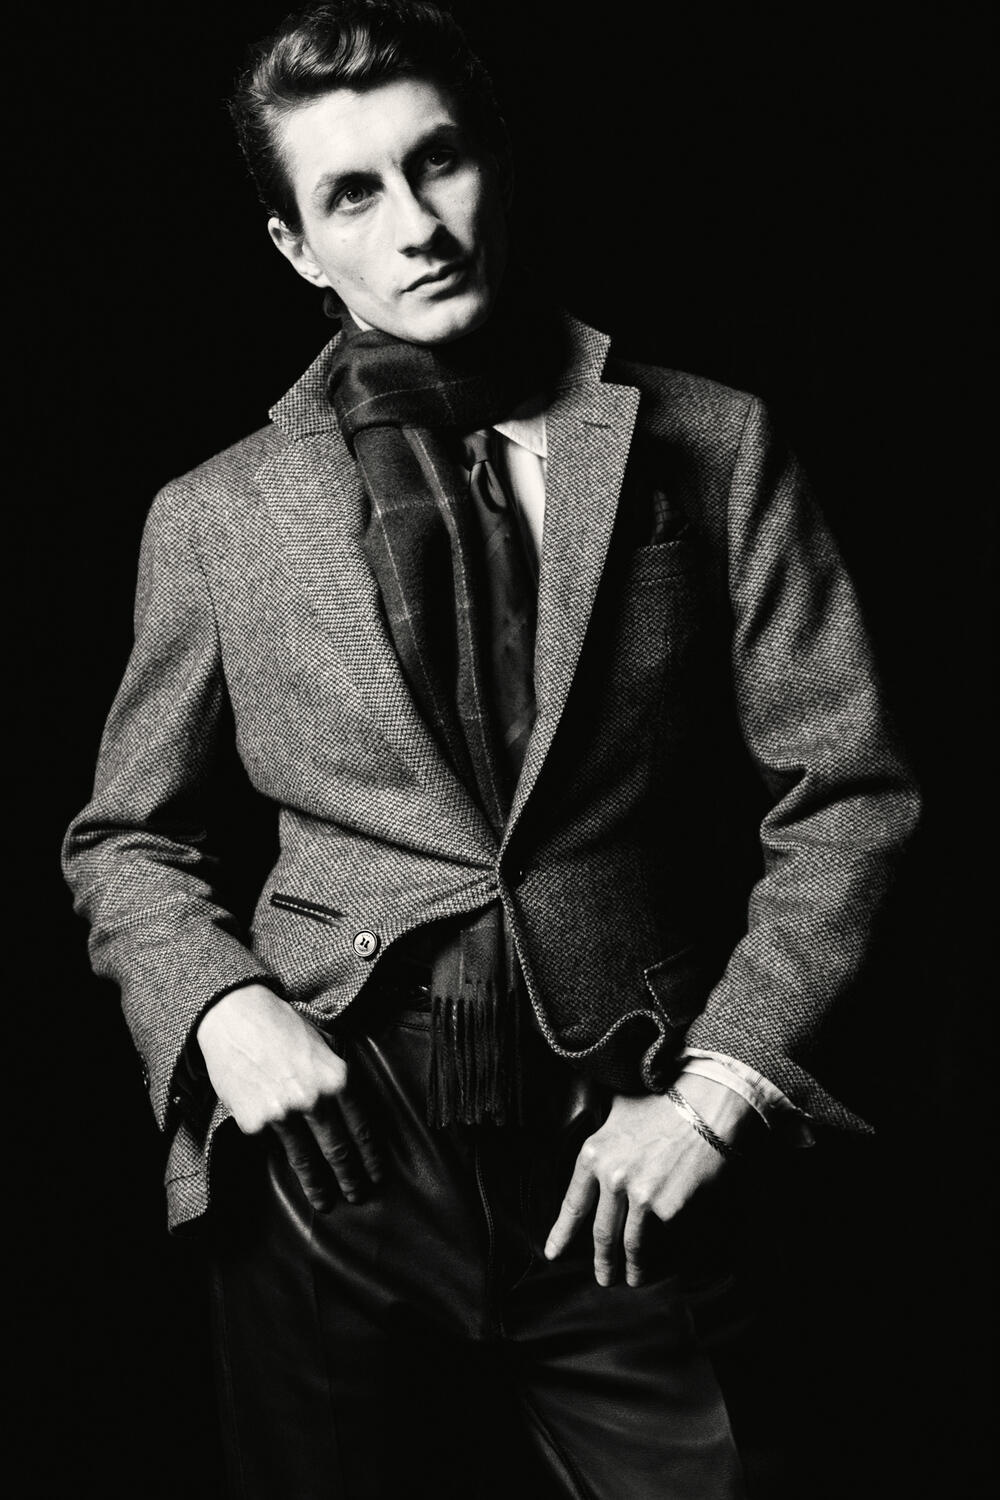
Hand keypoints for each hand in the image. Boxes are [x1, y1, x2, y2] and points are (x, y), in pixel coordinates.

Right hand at [196, 982, 379, 1209]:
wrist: (235, 1016)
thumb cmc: (282, 1025)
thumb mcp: (325, 1043)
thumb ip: (339, 1075)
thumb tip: (351, 1107)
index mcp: (338, 1078)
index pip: (361, 1128)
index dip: (370, 1157)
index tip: (376, 1174)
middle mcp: (314, 1099)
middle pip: (339, 1150)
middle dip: (351, 1177)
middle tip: (357, 1195)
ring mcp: (283, 1113)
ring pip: (306, 1159)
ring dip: (318, 1184)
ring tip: (326, 1200)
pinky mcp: (255, 1122)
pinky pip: (274, 1146)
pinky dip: (283, 1160)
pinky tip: (291, 1173)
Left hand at [544, 1076, 756, 1286]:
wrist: (707, 1102)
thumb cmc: (665, 1101)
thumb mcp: (619, 1111)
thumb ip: (605, 1137)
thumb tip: (600, 1149)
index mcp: (594, 1154)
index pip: (574, 1204)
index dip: (562, 1232)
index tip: (553, 1253)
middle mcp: (612, 1178)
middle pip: (602, 1233)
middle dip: (602, 1262)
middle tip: (603, 1278)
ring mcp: (640, 1196)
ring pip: (632, 1244)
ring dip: (633, 1267)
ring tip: (634, 1279)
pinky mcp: (669, 1209)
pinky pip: (665, 1237)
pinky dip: (665, 1252)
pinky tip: (665, 1260)